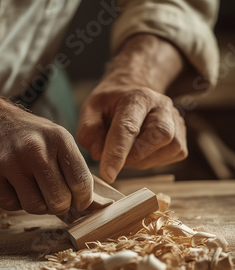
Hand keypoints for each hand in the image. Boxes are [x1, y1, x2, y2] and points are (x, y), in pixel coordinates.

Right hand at [0, 84, 92, 214]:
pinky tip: (14, 186)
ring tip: (33, 190)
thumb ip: (73, 166)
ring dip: (37, 205)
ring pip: (35, 207)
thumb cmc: (28, 135)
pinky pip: (11, 206)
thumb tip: (86, 202)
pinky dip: (15, 202)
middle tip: (54, 199)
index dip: (82, 199)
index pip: (81, 182)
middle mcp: (36, 149)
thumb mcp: (57, 138)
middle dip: (59, 206)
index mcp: (58, 139)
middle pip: (59, 200)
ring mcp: (11, 162)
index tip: (78, 202)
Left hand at [77, 34, 187, 182]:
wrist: (133, 94)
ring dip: (142, 159)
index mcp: (137, 97)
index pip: (128, 127)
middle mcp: (162, 106)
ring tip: (128, 151)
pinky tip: (142, 151)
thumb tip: (98, 154)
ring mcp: (176, 122)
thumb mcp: (91, 110)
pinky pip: (171, 156)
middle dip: (135, 155)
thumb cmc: (111, 105)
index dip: (117, 153)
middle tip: (116, 159)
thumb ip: (89, 131)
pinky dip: (152, 160)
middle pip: (160, 135)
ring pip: (168, 149)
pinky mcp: (181, 139)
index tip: (107, 175)